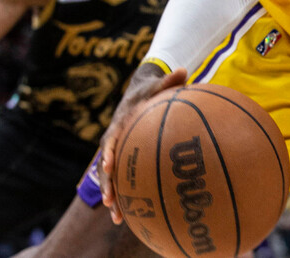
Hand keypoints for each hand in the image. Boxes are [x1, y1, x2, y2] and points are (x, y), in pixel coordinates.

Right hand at [99, 64, 187, 224]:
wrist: (138, 92)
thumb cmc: (151, 89)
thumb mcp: (158, 83)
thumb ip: (169, 80)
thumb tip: (183, 70)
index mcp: (120, 122)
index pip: (111, 138)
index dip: (109, 152)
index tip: (110, 165)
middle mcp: (114, 138)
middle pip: (105, 164)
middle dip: (106, 183)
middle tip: (110, 201)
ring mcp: (117, 149)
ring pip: (110, 176)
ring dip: (112, 195)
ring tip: (116, 218)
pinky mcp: (123, 157)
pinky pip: (121, 177)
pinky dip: (123, 193)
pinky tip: (130, 215)